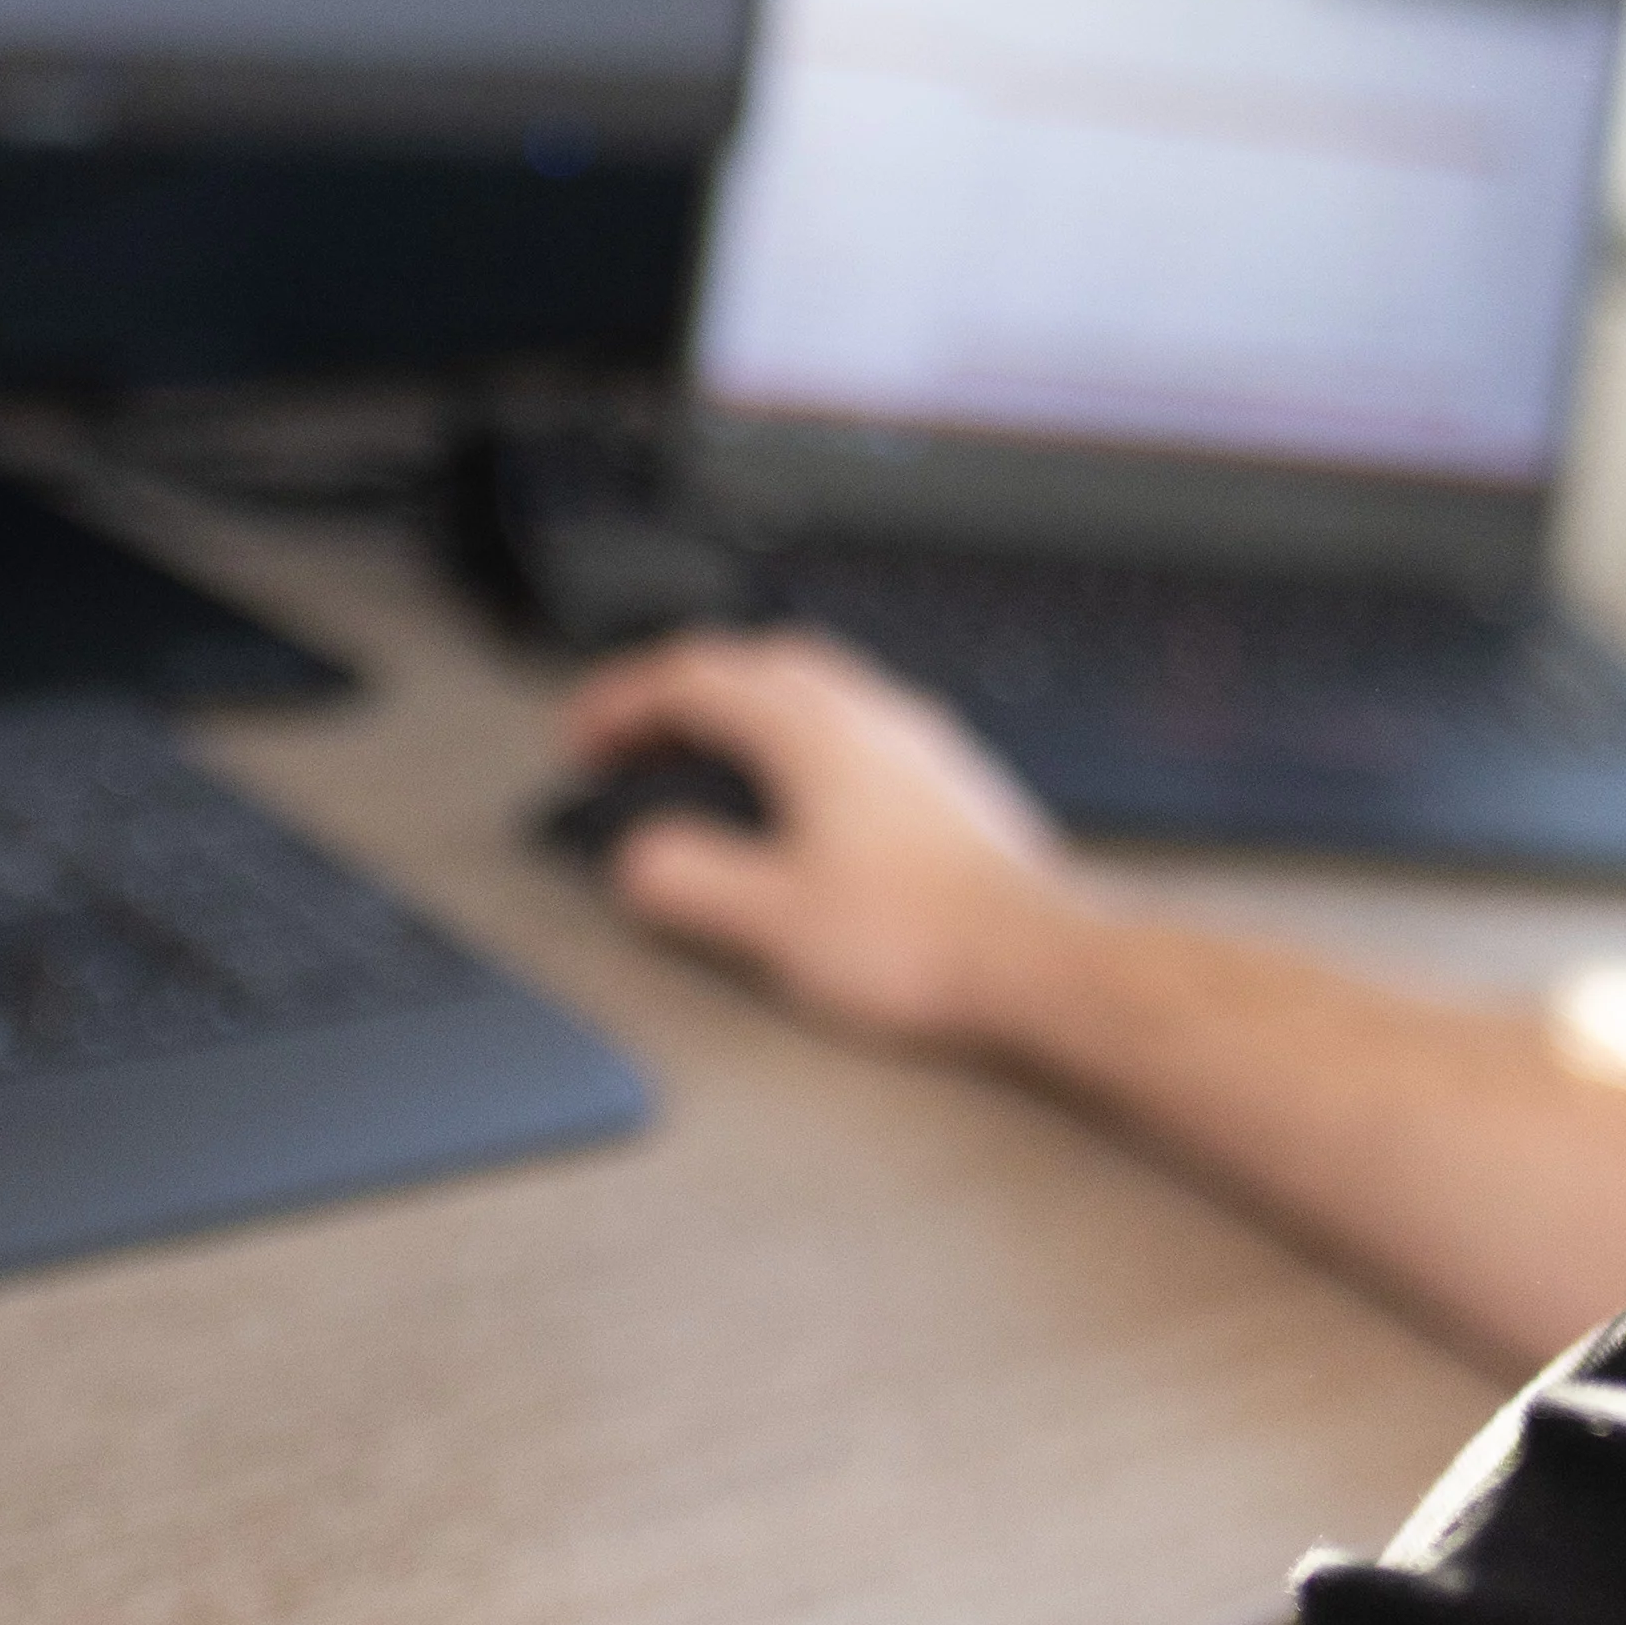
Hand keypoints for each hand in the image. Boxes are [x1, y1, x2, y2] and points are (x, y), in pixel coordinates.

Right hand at [548, 630, 1104, 1058]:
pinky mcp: (951, 779)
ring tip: (706, 763)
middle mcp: (870, 714)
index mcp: (812, 730)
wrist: (1041, 963)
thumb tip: (641, 860)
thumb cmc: (924, 941)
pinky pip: (856, 724)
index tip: (584, 740)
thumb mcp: (770, 921)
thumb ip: (686, 881)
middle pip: (753, 661)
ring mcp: (918, 741)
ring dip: (742, 709)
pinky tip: (800, 799)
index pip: (693, 677)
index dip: (621, 702)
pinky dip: (799, 739)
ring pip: (811, 685)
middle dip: (679, 694)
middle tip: (637, 742)